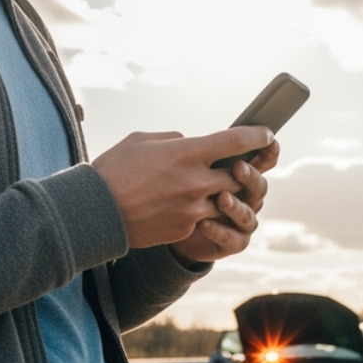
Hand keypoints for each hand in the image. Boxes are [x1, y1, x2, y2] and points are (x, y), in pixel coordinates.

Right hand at [90, 127, 273, 249]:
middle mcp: (196, 181)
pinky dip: (202, 210)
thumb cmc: (114, 170)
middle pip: (239, 175)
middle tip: (243, 163)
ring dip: (224, 193)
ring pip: (226, 201)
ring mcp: (193, 208)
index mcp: (187, 153)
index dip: (256, 136)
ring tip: (214, 186)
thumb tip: (191, 143)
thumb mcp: (142, 141)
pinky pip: (205, 217)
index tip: (267, 133)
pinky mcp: (185, 228)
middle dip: (243, 169)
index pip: (235, 141)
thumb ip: (174, 141)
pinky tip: (187, 204)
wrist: (96, 212)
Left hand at [168, 141, 280, 263]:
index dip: (268, 152)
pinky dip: (220, 230)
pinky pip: (233, 238)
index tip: (269, 140)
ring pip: (248, 214)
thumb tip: (189, 136)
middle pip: (259, 187)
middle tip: (238, 168)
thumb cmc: (181, 189)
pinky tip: (203, 222)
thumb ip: (198, 152)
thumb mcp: (188, 166)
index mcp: (242, 176)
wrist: (173, 226)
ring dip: (236, 206)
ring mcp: (243, 221)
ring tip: (222, 198)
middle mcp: (248, 198)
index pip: (262, 161)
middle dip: (251, 177)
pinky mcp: (233, 242)